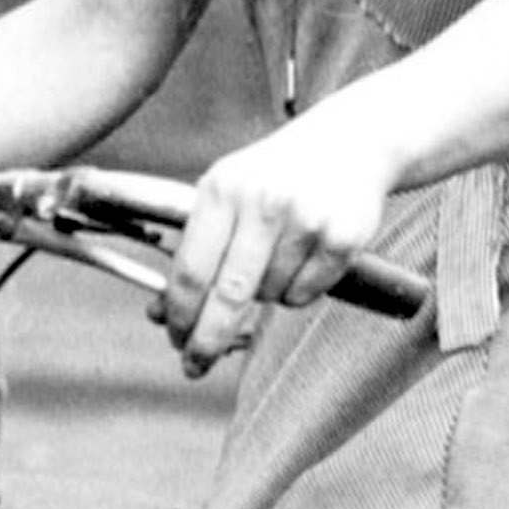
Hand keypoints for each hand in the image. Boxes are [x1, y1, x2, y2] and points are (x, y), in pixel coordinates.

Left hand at [162, 91, 405, 374]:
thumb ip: (194, 249)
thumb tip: (158, 311)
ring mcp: (306, 219)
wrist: (350, 141)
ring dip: (265, 296)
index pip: (190, 270)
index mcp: (222, 190)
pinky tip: (304, 257)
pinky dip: (299, 290)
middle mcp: (263, 202)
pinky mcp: (343, 237)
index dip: (179, 314)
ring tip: (276, 258)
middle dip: (207, 340)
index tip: (174, 340)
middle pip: (227, 296)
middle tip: (194, 366)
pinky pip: (306, 293)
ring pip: (270, 297)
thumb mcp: (226, 195)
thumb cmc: (273, 178)